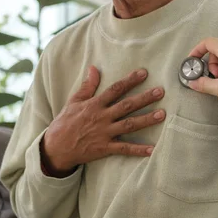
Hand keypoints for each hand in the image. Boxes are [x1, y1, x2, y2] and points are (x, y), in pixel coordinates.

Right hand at [42, 66, 165, 176]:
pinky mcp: (105, 148)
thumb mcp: (73, 101)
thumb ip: (87, 86)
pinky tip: (152, 149)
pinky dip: (138, 150)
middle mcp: (102, 117)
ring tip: (162, 114)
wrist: (56, 147)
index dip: (130, 80)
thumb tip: (94, 68)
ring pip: (129, 125)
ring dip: (146, 120)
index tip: (144, 73)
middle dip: (144, 98)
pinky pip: (124, 149)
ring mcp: (104, 133)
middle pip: (126, 105)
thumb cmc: (65, 123)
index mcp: (94, 104)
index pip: (115, 89)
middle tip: (161, 92)